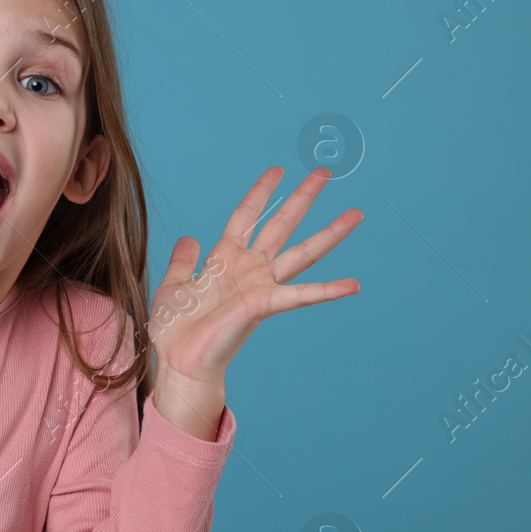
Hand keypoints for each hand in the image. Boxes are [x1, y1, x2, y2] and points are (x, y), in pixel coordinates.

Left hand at [149, 165, 362, 386]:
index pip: (246, 216)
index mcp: (225, 259)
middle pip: (281, 224)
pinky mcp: (263, 305)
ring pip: (301, 252)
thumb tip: (190, 237)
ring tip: (356, 214)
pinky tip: (353, 284)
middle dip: (302, 198)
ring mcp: (259, 285)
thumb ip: (184, 261)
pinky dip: (327, 290)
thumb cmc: (175, 329)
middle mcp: (248, 268)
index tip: (277, 170)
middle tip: (324, 172)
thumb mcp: (174, 285)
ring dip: (330, 233)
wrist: (178, 361)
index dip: (261, 192)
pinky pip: (300, 295)